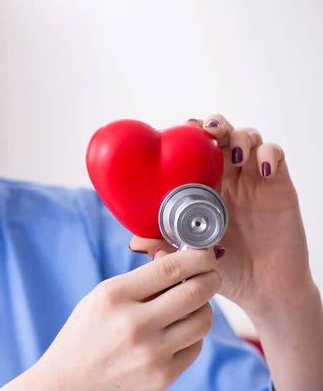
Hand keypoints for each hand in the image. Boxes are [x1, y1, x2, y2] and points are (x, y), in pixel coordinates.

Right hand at [33, 248, 220, 390]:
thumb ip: (140, 278)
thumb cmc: (85, 332)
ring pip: (203, 319)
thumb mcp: (101, 295)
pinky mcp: (163, 375)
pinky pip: (196, 345)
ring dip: (204, 306)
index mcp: (114, 296)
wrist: (71, 380)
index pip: (170, 268)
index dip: (197, 257)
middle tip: (211, 274)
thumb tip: (177, 258)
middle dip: (211, 278)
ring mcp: (151, 352)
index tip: (205, 253)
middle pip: (195, 292)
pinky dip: (193, 333)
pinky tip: (178, 329)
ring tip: (192, 303)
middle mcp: (134, 323)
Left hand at [129, 114, 311, 313]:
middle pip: (221, 134)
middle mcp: (227, 177)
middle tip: (207, 131)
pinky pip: (276, 155)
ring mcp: (253, 178)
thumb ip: (164, 247)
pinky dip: (269, 153)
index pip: (194, 148)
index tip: (175, 130)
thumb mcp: (189, 256)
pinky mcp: (278, 185)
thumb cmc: (224, 267)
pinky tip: (261, 168)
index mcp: (202, 186)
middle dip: (213, 125)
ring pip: (249, 137)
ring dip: (240, 136)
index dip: (187, 134)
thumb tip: (135, 242)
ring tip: (234, 154)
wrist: (262, 288)